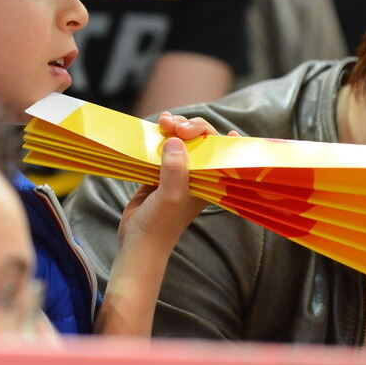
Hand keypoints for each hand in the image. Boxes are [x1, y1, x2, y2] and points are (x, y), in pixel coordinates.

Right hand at [119, 112, 232, 248]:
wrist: (137, 242)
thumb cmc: (160, 225)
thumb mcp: (172, 196)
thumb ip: (175, 168)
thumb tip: (175, 139)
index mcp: (207, 182)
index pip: (223, 156)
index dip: (228, 142)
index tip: (228, 131)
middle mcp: (195, 175)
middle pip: (200, 142)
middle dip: (191, 127)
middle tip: (175, 126)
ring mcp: (176, 173)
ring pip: (180, 142)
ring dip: (174, 127)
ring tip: (163, 122)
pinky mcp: (157, 173)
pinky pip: (161, 148)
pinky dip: (159, 136)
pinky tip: (156, 126)